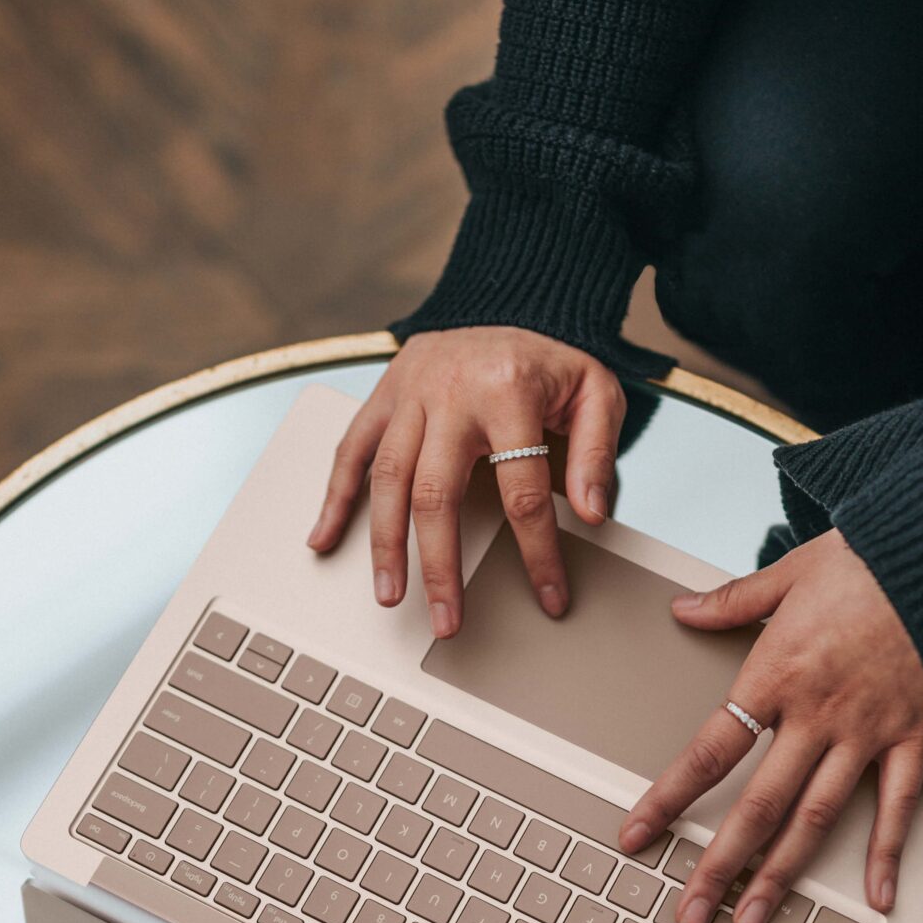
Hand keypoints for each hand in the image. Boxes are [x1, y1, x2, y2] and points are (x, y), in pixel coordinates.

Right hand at [307, 328, 625, 636]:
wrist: (509, 302)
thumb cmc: (551, 361)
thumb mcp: (596, 393)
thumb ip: (596, 452)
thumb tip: (590, 513)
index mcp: (509, 390)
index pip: (522, 489)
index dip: (537, 551)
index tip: (548, 597)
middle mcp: (451, 391)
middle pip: (437, 493)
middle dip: (440, 565)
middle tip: (446, 620)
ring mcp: (409, 392)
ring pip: (387, 477)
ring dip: (385, 544)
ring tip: (389, 595)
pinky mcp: (384, 393)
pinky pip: (351, 448)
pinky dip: (334, 496)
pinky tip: (325, 539)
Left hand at [619, 530, 922, 922]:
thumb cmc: (872, 558)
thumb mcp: (791, 571)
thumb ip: (734, 600)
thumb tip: (684, 608)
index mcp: (774, 676)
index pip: (708, 752)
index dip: (667, 799)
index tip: (635, 835)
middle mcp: (815, 716)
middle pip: (756, 806)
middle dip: (718, 866)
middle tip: (690, 914)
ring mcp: (865, 733)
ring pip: (814, 820)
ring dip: (780, 875)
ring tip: (752, 920)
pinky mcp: (912, 737)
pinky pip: (897, 806)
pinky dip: (886, 854)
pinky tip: (878, 898)